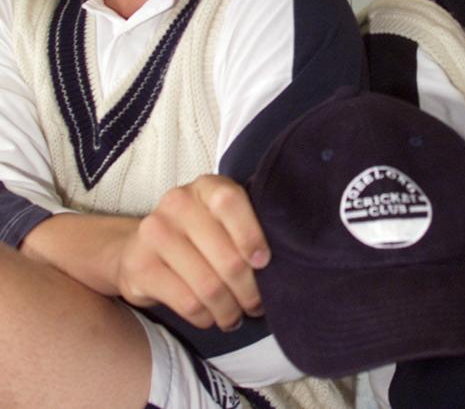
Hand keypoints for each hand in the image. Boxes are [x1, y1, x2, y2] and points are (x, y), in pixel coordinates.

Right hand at [115, 175, 269, 330]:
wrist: (139, 247)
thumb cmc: (197, 233)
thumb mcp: (221, 218)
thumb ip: (245, 226)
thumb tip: (285, 257)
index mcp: (205, 186)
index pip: (229, 202)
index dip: (251, 235)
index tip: (264, 262)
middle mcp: (177, 203)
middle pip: (227, 257)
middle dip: (249, 290)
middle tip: (256, 304)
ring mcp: (155, 233)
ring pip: (208, 286)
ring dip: (229, 310)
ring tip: (235, 316)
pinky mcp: (141, 266)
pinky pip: (187, 303)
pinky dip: (206, 317)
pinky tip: (211, 316)